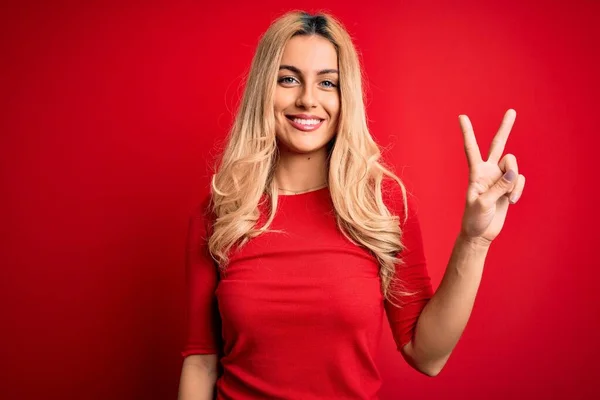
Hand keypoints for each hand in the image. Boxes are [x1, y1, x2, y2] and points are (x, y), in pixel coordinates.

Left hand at [458, 109, 525, 244]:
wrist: (481, 233)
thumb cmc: (474, 219)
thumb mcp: (483, 204)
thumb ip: (498, 187)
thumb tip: (513, 173)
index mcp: (475, 173)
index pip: (471, 148)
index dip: (467, 133)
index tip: (461, 116)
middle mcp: (488, 171)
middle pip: (498, 145)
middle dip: (505, 128)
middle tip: (512, 111)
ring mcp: (499, 178)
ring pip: (513, 166)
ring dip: (513, 182)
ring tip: (506, 197)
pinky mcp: (508, 186)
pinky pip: (519, 180)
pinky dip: (517, 190)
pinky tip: (510, 201)